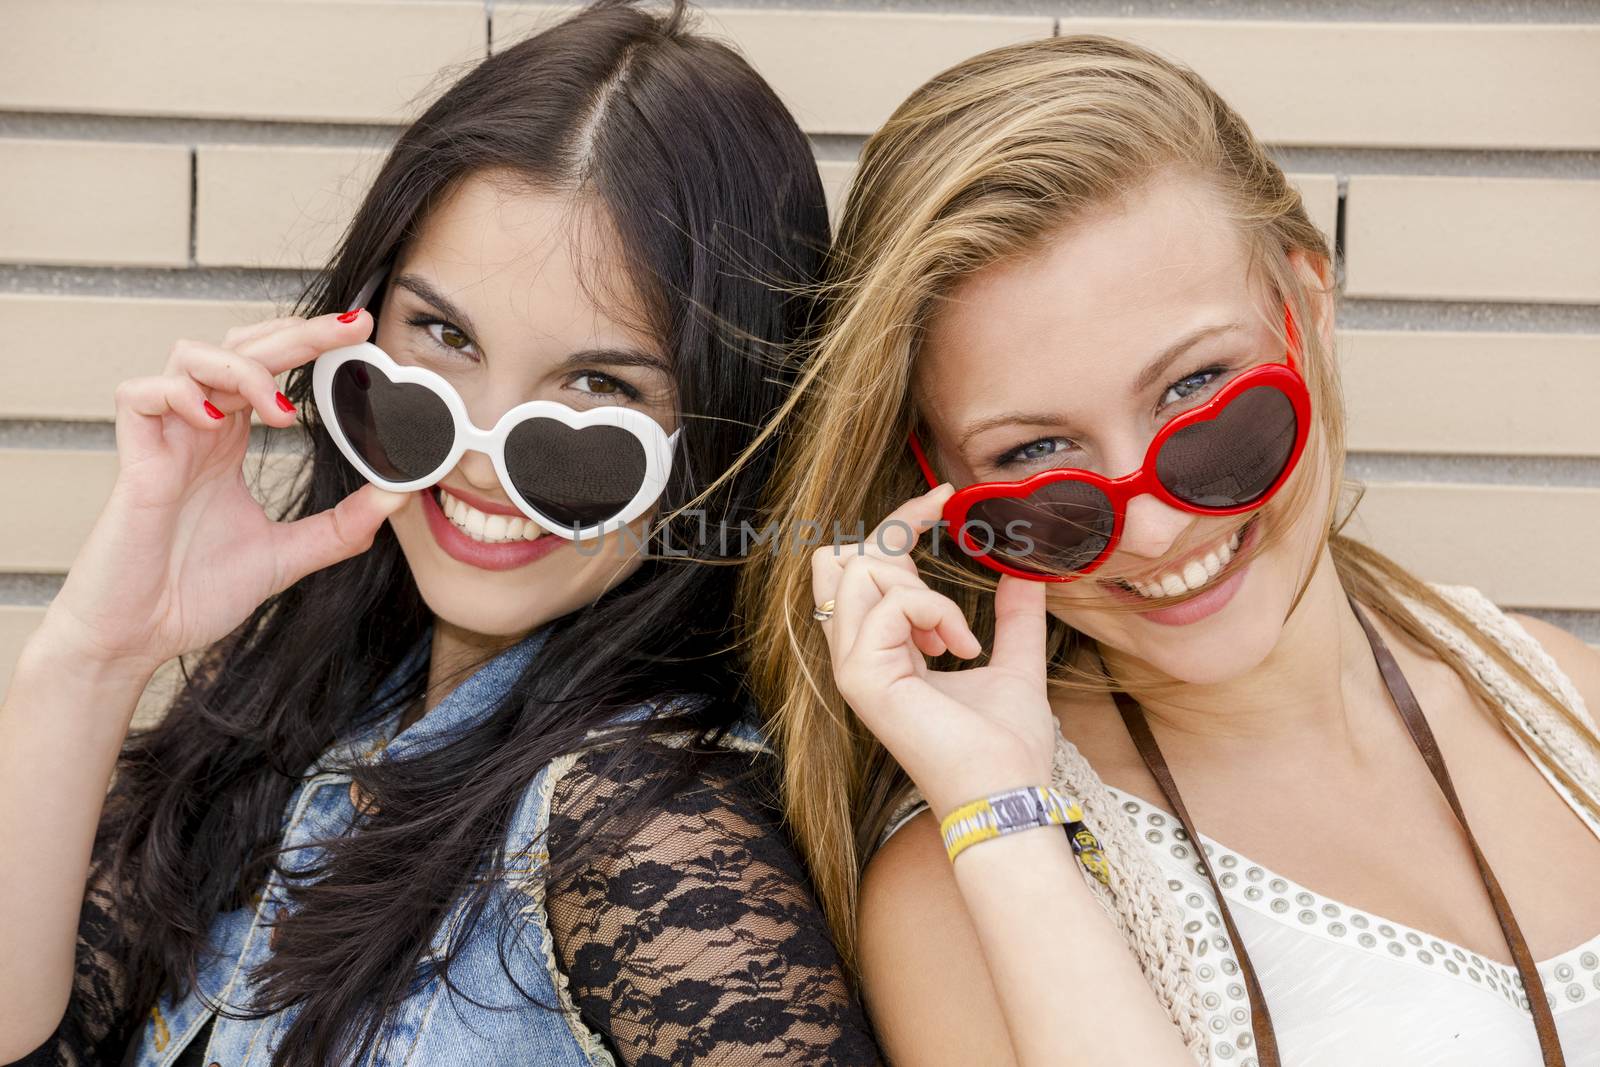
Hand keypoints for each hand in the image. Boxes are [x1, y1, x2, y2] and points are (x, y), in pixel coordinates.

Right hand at [40, 311, 407, 677]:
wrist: (137, 639)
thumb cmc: (192, 594)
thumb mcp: (286, 556)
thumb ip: (340, 528)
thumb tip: (396, 498)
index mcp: (228, 443)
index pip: (268, 369)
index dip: (307, 344)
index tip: (360, 334)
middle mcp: (197, 431)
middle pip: (238, 348)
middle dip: (296, 333)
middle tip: (351, 329)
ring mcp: (163, 442)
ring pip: (190, 357)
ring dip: (243, 369)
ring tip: (282, 412)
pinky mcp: (134, 463)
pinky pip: (139, 396)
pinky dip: (180, 394)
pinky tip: (216, 420)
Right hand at [812, 485, 1057, 819]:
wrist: (1005, 792)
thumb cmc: (1006, 746)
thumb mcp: (1014, 663)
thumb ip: (1013, 619)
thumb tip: (1025, 574)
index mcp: (880, 650)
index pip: (860, 566)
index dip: (898, 521)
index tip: (945, 497)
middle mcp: (855, 653)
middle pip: (841, 555)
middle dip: (897, 533)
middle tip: (949, 545)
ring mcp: (851, 665)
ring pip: (857, 568)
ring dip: (923, 587)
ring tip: (958, 636)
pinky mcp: (859, 677)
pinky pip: (888, 602)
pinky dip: (934, 610)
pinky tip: (958, 649)